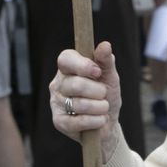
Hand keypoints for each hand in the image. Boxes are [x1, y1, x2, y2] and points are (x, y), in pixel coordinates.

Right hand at [51, 42, 121, 165]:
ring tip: (103, 108)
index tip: (98, 72)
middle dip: (98, 91)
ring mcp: (56, 102)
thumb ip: (106, 61)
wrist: (107, 122)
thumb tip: (105, 45)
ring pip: (78, 104)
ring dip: (99, 107)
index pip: (65, 59)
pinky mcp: (59, 121)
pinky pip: (78, 121)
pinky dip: (95, 121)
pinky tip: (100, 119)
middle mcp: (58, 84)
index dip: (82, 65)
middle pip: (75, 84)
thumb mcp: (110, 76)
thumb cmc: (106, 94)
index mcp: (68, 68)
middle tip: (103, 94)